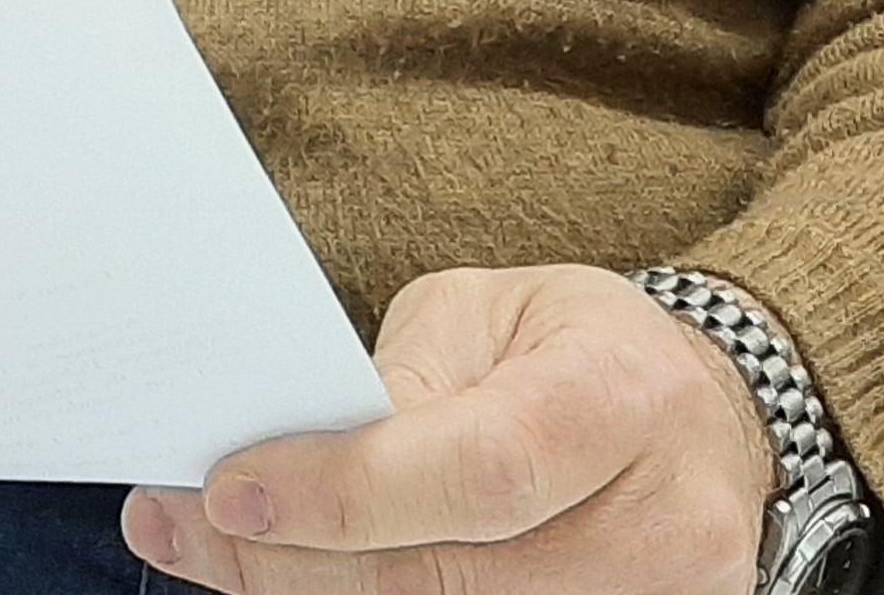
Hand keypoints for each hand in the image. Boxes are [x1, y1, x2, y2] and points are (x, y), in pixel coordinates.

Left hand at [122, 264, 779, 592]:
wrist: (700, 419)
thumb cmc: (570, 350)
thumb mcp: (485, 314)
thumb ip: (398, 384)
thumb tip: (282, 458)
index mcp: (620, 396)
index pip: (481, 468)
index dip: (349, 490)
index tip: (232, 488)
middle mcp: (662, 524)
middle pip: (454, 577)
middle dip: (298, 560)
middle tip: (183, 529)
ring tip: (221, 552)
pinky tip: (299, 579)